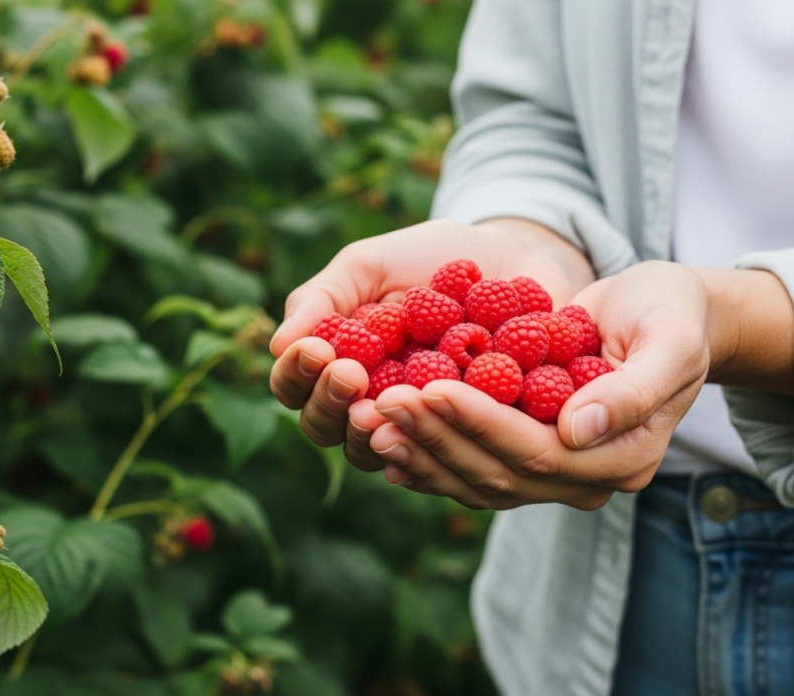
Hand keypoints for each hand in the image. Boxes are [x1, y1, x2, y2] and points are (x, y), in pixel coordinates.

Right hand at [269, 218, 592, 460]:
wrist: (516, 256)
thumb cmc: (432, 257)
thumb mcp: (372, 264)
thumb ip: (325, 298)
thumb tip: (277, 344)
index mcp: (336, 366)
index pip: (295, 388)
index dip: (297, 375)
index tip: (316, 349)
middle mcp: (369, 404)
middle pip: (327, 430)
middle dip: (331, 403)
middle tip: (350, 373)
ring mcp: (418, 426)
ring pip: (378, 452)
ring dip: (374, 431)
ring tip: (385, 403)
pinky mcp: (468, 435)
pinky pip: (444, 454)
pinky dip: (435, 441)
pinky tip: (438, 423)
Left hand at [351, 261, 710, 509]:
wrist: (664, 315)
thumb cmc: (670, 316)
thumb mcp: (669, 341)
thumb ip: (631, 391)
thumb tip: (575, 431)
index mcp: (624, 458)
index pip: (537, 451)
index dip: (479, 423)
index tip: (430, 389)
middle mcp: (586, 479)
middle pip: (497, 473)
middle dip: (436, 437)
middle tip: (381, 402)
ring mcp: (555, 476)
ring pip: (476, 479)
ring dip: (420, 451)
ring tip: (368, 419)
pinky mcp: (526, 458)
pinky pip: (471, 470)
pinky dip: (426, 457)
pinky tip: (382, 439)